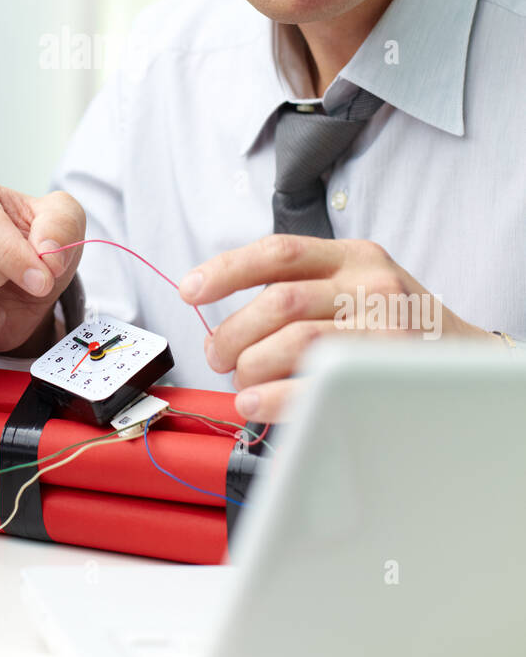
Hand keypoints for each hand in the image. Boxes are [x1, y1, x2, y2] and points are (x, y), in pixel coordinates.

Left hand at [178, 234, 495, 421]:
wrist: (466, 359)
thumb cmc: (396, 326)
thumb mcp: (355, 287)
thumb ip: (301, 289)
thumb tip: (223, 317)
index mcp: (353, 256)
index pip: (279, 252)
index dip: (226, 269)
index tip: (189, 289)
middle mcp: (371, 284)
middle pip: (280, 301)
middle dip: (234, 333)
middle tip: (218, 355)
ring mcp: (385, 329)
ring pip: (296, 341)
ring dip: (252, 367)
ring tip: (240, 383)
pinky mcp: (389, 374)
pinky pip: (319, 384)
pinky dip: (276, 397)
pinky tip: (256, 403)